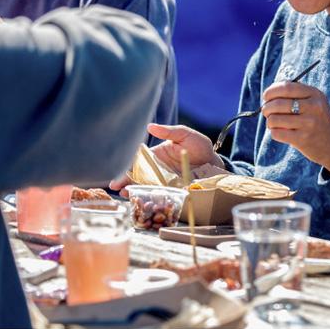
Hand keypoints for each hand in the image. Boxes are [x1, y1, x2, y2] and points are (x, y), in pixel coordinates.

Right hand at [108, 123, 222, 192]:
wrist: (215, 163)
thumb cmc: (199, 146)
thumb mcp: (185, 135)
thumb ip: (169, 131)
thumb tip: (150, 126)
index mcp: (156, 156)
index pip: (137, 161)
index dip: (125, 165)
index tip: (117, 169)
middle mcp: (157, 170)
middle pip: (137, 176)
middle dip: (124, 181)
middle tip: (114, 186)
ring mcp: (164, 182)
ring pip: (145, 187)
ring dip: (133, 191)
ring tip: (124, 195)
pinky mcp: (173, 191)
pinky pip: (160, 196)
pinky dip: (150, 199)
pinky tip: (142, 202)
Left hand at [262, 81, 329, 175]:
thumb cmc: (317, 120)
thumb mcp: (314, 101)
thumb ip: (295, 93)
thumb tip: (269, 91)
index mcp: (315, 94)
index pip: (286, 87)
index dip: (271, 91)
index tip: (266, 96)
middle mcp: (313, 107)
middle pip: (277, 103)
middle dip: (266, 108)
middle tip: (266, 112)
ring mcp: (308, 124)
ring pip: (274, 119)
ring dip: (269, 121)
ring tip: (273, 123)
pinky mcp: (303, 139)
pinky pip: (276, 133)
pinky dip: (274, 132)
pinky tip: (280, 132)